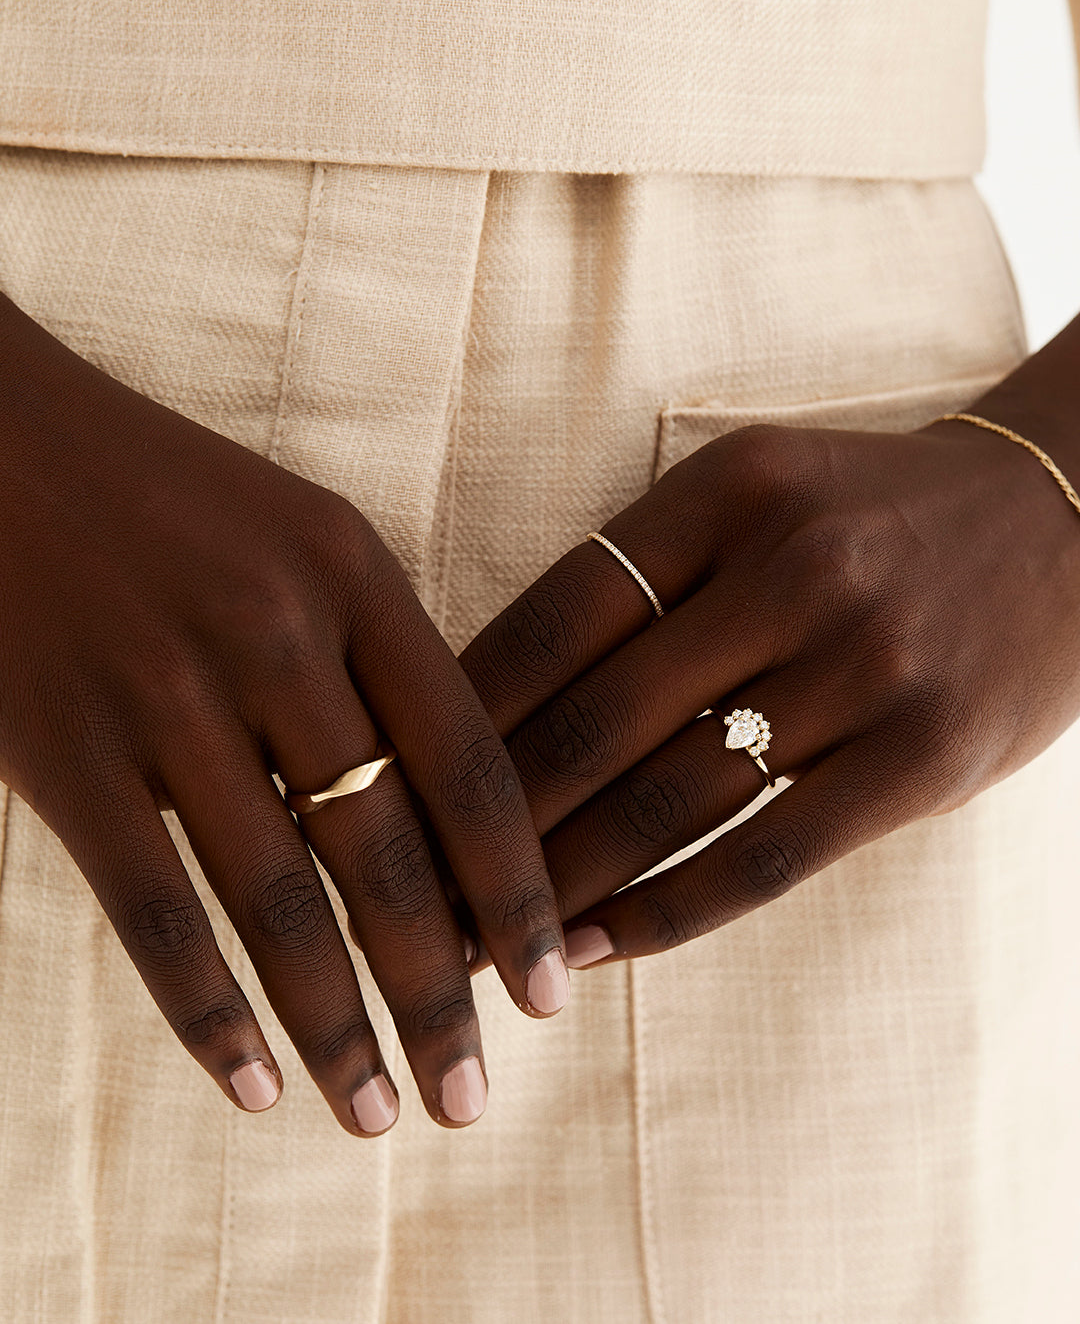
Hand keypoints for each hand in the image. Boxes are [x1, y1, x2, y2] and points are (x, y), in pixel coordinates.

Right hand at [0, 292, 568, 1134]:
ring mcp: (161, 692)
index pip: (469, 765)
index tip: (550, 993)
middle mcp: (271, 633)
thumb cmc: (176, 497)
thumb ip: (381, 668)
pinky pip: (152, 906)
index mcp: (353, 576)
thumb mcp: (309, 543)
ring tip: (374, 1113)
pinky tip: (248, 1082)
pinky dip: (204, 1009)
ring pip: (274, 900)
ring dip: (331, 1026)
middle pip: (383, 853)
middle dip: (436, 994)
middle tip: (469, 1101)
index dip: (519, 892)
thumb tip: (446, 837)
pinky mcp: (61, 746)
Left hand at [460, 413, 1079, 964]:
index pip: (558, 614)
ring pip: (669, 801)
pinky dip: (666, 914)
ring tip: (476, 940)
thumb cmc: (869, 521)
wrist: (1060, 523)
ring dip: (556, 885)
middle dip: (483, 822)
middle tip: (405, 890)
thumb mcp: (757, 499)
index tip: (387, 778)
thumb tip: (488, 700)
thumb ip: (643, 579)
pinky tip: (592, 949)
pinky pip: (766, 858)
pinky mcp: (925, 760)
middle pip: (596, 719)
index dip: (462, 709)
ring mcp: (866, 666)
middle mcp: (795, 569)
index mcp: (729, 491)